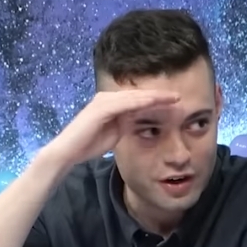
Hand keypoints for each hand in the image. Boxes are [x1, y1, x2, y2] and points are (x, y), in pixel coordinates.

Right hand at [44, 90, 179, 165]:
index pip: (138, 99)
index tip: (174, 101)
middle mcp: (107, 98)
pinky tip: (153, 102)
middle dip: (158, 95)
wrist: (69, 152)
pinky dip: (140, 102)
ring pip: (134, 96)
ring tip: (171, 97)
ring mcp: (103, 101)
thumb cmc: (90, 143)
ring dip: (153, 96)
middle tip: (177, 96)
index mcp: (111, 103)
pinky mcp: (101, 108)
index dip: (156, 99)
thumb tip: (142, 121)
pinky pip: (125, 103)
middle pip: (138, 94)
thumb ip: (127, 124)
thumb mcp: (115, 133)